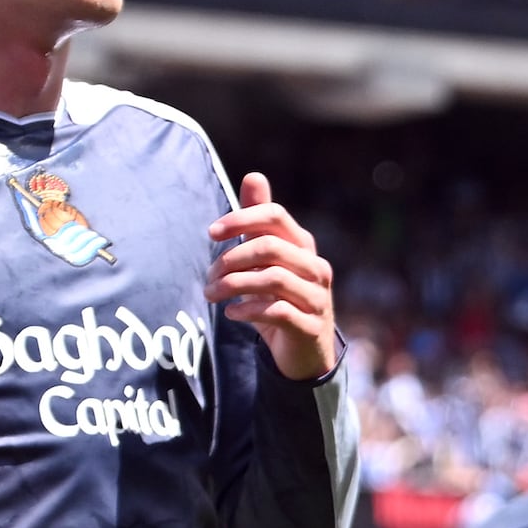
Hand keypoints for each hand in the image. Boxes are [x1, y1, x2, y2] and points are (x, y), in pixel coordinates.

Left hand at [209, 172, 341, 379]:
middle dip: (232, 258)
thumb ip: (259, 222)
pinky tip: (232, 313)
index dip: (241, 218)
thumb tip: (254, 176)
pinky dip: (248, 310)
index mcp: (303, 245)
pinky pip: (277, 311)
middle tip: (210, 275)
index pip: (274, 215)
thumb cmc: (281, 298)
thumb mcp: (268, 259)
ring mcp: (316, 297)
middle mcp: (315, 267)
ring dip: (234, 285)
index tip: (212, 232)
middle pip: (271, 246)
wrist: (306, 352)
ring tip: (212, 295)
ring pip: (273, 278)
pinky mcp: (310, 326)